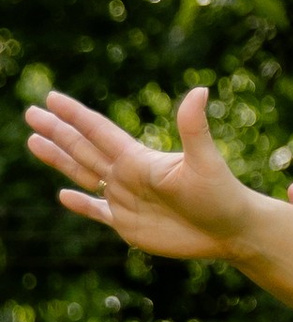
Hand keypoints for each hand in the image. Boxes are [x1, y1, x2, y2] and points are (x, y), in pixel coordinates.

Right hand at [26, 83, 258, 260]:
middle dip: (57, 131)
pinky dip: (80, 204)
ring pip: (83, 174)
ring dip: (59, 159)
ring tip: (33, 141)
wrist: (232, 231)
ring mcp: (126, 199)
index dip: (74, 115)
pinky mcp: (128, 225)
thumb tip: (200, 90)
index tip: (51, 97)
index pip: (98, 131)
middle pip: (83, 148)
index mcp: (138, 158)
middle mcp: (128, 175)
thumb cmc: (222, 195)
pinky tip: (63, 195)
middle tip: (31, 112)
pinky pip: (97, 212)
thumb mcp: (205, 161)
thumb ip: (194, 128)